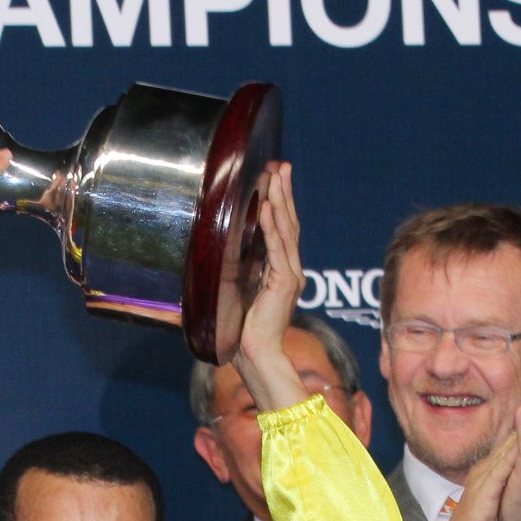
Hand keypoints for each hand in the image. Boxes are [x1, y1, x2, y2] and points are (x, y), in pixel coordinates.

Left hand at [228, 163, 307, 413]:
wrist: (255, 354)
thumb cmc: (244, 328)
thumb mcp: (243, 288)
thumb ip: (245, 269)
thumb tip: (228, 249)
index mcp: (284, 272)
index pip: (285, 230)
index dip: (282, 202)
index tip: (277, 177)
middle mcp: (292, 270)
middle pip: (290, 223)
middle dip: (284, 192)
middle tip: (280, 165)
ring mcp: (291, 275)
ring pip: (286, 230)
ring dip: (279, 200)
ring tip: (274, 176)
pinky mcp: (284, 283)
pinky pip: (278, 248)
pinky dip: (271, 225)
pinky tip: (266, 206)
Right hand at [420, 433, 514, 520]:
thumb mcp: (488, 498)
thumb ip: (497, 479)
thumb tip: (509, 466)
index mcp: (489, 471)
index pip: (512, 438)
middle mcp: (486, 469)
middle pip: (511, 433)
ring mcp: (484, 479)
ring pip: (507, 444)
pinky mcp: (484, 494)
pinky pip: (502, 469)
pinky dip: (514, 451)